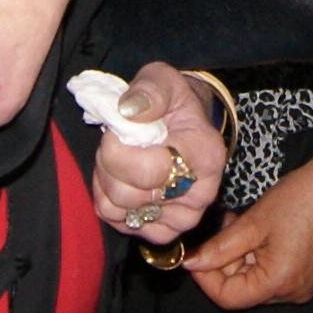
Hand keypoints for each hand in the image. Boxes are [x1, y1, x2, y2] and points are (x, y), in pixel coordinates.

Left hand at [90, 61, 224, 244]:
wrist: (183, 127)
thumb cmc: (172, 104)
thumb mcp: (163, 80)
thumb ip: (149, 90)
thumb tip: (129, 111)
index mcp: (206, 155)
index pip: (150, 169)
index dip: (118, 150)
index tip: (118, 130)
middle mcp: (202, 193)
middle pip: (129, 194)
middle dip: (108, 164)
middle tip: (115, 142)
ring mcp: (185, 217)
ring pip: (119, 210)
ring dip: (106, 181)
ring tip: (119, 158)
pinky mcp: (166, 232)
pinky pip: (118, 223)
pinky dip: (109, 201)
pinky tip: (122, 178)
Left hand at [186, 145, 312, 309]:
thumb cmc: (303, 198)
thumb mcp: (253, 222)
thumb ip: (220, 248)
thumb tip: (191, 263)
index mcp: (279, 283)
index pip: (227, 297)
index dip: (205, 277)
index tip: (195, 254)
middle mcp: (294, 292)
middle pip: (244, 290)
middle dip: (226, 261)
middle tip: (224, 227)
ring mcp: (306, 284)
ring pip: (258, 280)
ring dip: (243, 255)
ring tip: (244, 222)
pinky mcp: (312, 273)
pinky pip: (276, 273)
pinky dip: (262, 255)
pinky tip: (264, 229)